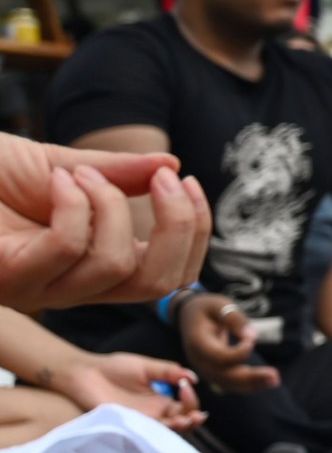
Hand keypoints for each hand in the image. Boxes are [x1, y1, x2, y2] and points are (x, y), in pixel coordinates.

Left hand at [0, 137, 210, 311]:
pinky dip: (76, 205)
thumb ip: (115, 172)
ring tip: (77, 173)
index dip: (192, 233)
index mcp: (88, 262)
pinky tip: (56, 181)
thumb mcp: (57, 163)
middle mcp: (69, 286)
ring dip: (113, 205)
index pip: (166, 275)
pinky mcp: (9, 279)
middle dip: (178, 226)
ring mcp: (38, 289)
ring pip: (116, 267)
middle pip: (158, 284)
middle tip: (166, 179)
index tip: (184, 181)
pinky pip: (68, 248)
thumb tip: (171, 166)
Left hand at [56, 353, 204, 430]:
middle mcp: (153, 414)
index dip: (191, 400)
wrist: (85, 373)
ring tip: (186, 420)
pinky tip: (168, 424)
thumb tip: (194, 378)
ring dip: (180, 428)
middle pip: (182, 423)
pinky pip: (146, 434)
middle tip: (197, 415)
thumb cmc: (114, 368)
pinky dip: (160, 432)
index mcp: (160, 400)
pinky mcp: (125, 426)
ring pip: (167, 433)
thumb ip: (169, 372)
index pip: (186, 407)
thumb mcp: (147, 366)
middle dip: (194, 420)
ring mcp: (140, 422)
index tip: (186, 385)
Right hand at [177, 294, 280, 392]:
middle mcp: (199, 360)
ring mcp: (204, 368)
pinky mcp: (212, 371)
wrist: (189, 317)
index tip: (252, 339)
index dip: (238, 353)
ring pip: (227, 383)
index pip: (218, 357)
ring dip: (252, 384)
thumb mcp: (219, 305)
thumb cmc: (207, 308)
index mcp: (198, 343)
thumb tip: (253, 336)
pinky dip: (247, 384)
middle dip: (250, 378)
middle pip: (223, 376)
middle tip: (275, 377)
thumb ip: (234, 318)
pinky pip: (229, 382)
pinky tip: (266, 380)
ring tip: (274, 380)